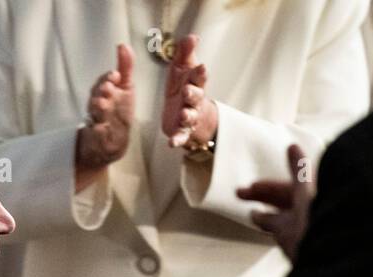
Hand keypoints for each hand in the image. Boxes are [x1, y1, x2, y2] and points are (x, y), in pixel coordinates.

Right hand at [76, 43, 134, 181]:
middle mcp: (98, 105)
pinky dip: (98, 132)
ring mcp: (96, 122)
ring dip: (100, 108)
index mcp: (105, 92)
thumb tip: (123, 45)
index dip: (107, 78)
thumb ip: (125, 67)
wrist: (110, 143)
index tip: (114, 76)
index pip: (103, 82)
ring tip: (104, 105)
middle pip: (97, 95)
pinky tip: (100, 129)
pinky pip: (96, 135)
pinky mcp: (96, 140)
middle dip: (103, 92)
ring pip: (96, 112)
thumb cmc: (118, 113)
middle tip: (108, 89)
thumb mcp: (125, 88)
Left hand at [160, 34, 217, 149]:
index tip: (200, 67)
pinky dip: (178, 140)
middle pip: (196, 96)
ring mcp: (188, 116)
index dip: (200, 72)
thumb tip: (191, 36)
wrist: (183, 112)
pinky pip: (181, 136)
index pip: (199, 77)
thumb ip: (185, 53)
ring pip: (190, 116)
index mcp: (194, 83)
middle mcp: (193, 100)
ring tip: (183, 114)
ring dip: (187, 115)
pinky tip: (171, 143)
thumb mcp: (182, 68)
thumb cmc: (183, 86)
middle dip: (193, 94)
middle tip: (187, 91)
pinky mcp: (181, 130)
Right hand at [237, 143, 313, 261]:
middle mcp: (305, 210)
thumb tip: (292, 146)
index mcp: (311, 196)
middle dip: (262, 194)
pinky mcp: (291, 240)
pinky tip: (254, 217)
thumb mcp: (305, 189)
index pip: (289, 187)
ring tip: (246, 203)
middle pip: (281, 199)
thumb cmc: (317, 218)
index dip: (270, 185)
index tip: (253, 183)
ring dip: (261, 207)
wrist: (323, 250)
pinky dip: (264, 221)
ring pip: (277, 214)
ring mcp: (298, 226)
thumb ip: (298, 169)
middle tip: (240, 192)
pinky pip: (275, 227)